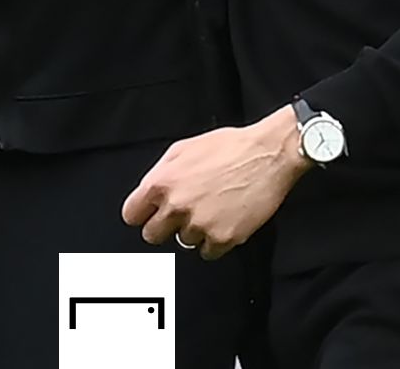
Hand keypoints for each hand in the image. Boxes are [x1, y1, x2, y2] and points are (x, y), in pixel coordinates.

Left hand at [120, 109, 309, 260]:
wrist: (268, 154)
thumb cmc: (230, 146)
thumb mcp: (185, 147)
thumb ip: (162, 171)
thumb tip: (148, 191)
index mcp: (163, 181)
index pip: (132, 214)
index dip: (142, 213)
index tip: (148, 214)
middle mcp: (177, 206)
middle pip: (152, 235)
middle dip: (164, 226)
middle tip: (181, 213)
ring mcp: (199, 225)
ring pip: (183, 242)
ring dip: (194, 230)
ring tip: (211, 208)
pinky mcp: (222, 239)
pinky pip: (208, 253)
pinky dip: (215, 241)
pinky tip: (224, 219)